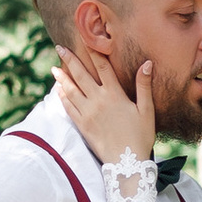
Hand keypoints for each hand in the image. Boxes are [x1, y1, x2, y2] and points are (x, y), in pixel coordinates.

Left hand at [55, 39, 156, 169]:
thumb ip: (144, 86)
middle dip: (70, 60)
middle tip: (60, 48)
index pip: (102, 67)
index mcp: (115, 95)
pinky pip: (68, 108)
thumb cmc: (140, 136)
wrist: (126, 163)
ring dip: (62, 77)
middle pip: (81, 75)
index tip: (85, 39)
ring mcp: (88, 113)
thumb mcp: (147, 110)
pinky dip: (62, 97)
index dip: (93, 52)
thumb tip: (147, 64)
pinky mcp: (82, 125)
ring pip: (71, 90)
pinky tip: (58, 90)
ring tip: (54, 68)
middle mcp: (98, 101)